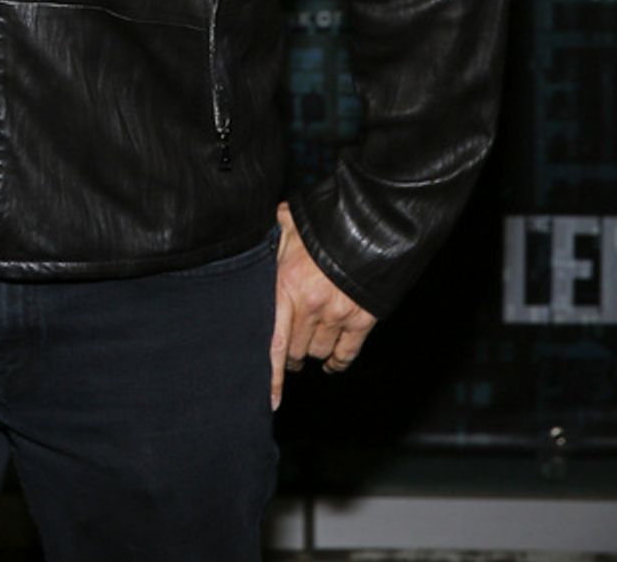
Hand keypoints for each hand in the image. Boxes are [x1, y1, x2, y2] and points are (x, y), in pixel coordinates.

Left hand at [270, 200, 375, 409]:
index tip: (269, 400)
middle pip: (297, 350)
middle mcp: (310, 307)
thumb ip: (270, 239)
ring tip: (310, 345)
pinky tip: (333, 364)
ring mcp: (336, 315)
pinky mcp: (361, 319)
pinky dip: (339, 362)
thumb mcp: (286, 224)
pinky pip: (347, 353)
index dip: (271, 376)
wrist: (367, 223)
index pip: (274, 343)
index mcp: (286, 287)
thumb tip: (255, 238)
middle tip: (290, 348)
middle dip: (292, 353)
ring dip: (313, 352)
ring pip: (319, 352)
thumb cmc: (321, 224)